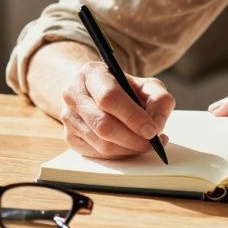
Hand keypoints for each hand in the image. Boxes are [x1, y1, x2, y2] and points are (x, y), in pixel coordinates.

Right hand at [59, 61, 174, 159]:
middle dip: (133, 139)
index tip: (152, 131)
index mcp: (92, 73)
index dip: (133, 117)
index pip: (109, 97)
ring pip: (101, 144)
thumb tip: (157, 124)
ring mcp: (68, 116)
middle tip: (153, 143)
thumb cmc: (124, 89)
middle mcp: (74, 93)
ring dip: (128, 149)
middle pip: (103, 124)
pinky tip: (130, 147)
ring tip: (145, 144)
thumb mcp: (146, 86)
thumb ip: (159, 99)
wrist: (96, 93)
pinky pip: (97, 154)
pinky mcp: (69, 137)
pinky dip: (119, 155)